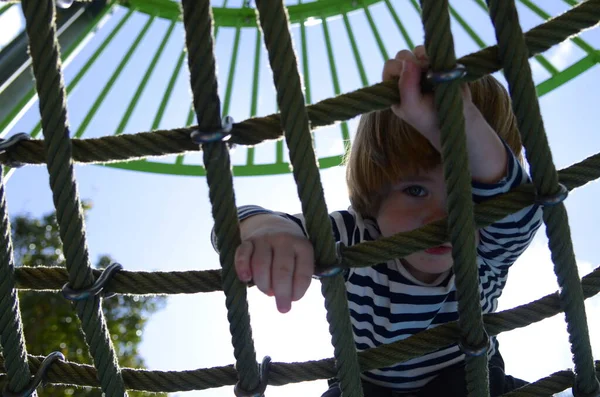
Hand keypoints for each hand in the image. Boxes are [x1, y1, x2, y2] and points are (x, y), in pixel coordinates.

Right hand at [235, 224, 313, 313]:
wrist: (272, 225)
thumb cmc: (289, 253)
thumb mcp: (301, 260)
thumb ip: (298, 278)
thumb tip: (286, 298)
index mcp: (302, 246)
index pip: (303, 272)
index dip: (298, 290)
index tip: (293, 301)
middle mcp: (284, 240)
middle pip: (282, 270)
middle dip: (282, 293)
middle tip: (283, 309)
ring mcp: (265, 239)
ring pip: (262, 264)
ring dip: (264, 284)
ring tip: (267, 291)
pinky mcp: (248, 241)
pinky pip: (242, 254)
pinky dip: (242, 267)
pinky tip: (245, 279)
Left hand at [382, 45, 506, 183]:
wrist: (455, 119)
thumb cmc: (428, 118)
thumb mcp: (412, 108)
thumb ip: (406, 86)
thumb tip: (408, 61)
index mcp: (394, 86)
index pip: (390, 66)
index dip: (400, 69)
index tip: (412, 80)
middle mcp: (405, 74)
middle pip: (403, 54)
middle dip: (414, 63)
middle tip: (425, 78)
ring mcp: (422, 67)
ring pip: (419, 50)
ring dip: (427, 60)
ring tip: (435, 76)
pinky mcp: (438, 62)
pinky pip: (436, 50)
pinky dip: (439, 57)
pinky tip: (443, 71)